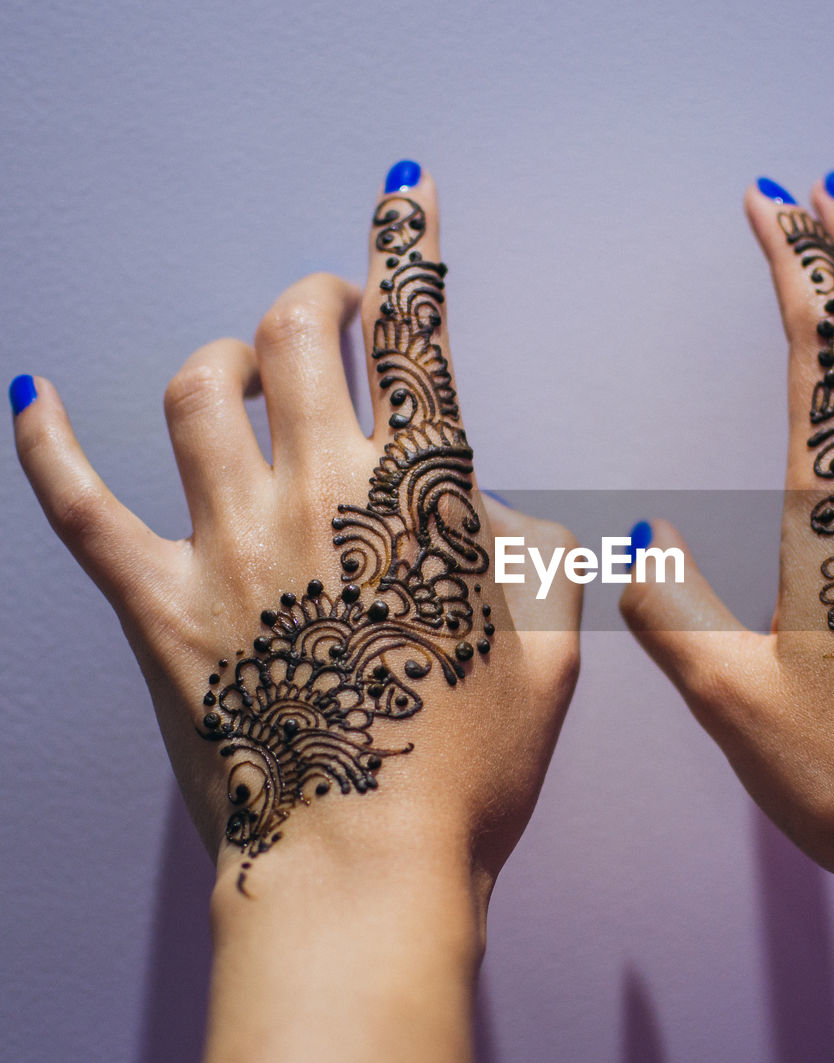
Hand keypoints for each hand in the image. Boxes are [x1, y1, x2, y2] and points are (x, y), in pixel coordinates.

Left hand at [13, 165, 580, 916]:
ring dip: (224, 356)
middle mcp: (318, 492)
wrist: (361, 873)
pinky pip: (79, 504)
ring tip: (242, 364)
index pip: (418, 336)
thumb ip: (535, 554)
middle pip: (297, 336)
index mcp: (423, 496)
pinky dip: (49, 444)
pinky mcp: (156, 605)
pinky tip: (31, 396)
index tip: (405, 189)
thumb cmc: (470, 770)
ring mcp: (226, 543)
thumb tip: (492, 513)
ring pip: (198, 392)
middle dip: (318, 297)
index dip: (413, 248)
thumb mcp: (552, 650)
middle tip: (331, 303)